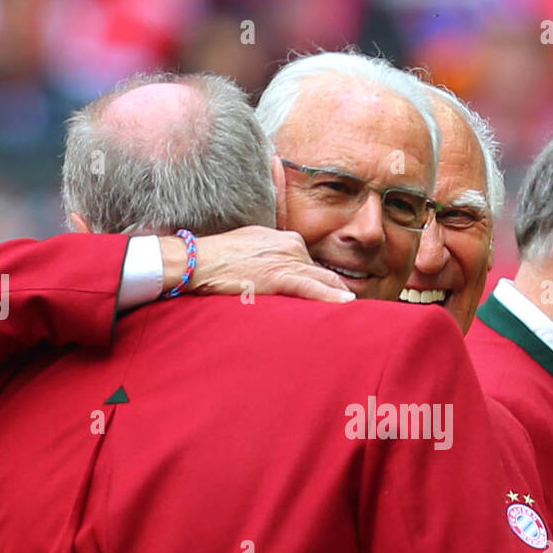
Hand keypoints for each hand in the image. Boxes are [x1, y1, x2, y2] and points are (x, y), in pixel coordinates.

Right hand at [164, 226, 355, 302]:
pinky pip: (313, 287)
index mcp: (284, 239)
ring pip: (322, 279)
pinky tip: (346, 304)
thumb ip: (268, 257)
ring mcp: (287, 259)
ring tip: (354, 314)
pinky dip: (331, 296)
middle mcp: (291, 245)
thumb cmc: (217, 259)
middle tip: (350, 309)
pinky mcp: (281, 275)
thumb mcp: (250, 248)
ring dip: (336, 296)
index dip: (321, 282)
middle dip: (335, 289)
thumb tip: (274, 273)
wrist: (198, 261)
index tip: (331, 295)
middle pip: (321, 271)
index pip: (310, 263)